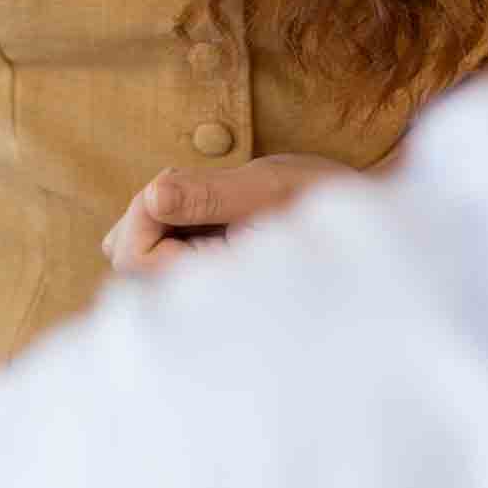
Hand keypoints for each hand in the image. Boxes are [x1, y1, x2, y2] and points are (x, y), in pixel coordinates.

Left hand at [102, 152, 357, 276]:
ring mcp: (198, 290)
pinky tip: (206, 214)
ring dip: (156, 217)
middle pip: (126, 259)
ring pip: (136, 253)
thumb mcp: (269, 189)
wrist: (362, 221)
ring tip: (206, 200)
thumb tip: (152, 196)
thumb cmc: (322, 203)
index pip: (134, 260)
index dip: (143, 213)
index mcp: (220, 291)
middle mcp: (203, 301)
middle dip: (145, 213)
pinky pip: (155, 251)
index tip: (176, 185)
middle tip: (189, 188)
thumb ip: (208, 196)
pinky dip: (168, 224)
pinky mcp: (199, 274)